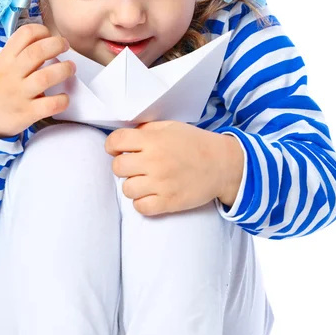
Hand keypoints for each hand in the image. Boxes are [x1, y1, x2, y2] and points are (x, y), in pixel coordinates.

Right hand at [0, 24, 75, 137]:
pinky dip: (62, 100)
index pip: (24, 34)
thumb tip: (47, 43)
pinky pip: (49, 105)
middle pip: (37, 52)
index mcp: (5, 59)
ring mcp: (18, 94)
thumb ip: (18, 54)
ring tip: (70, 68)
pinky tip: (64, 98)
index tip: (49, 36)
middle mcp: (11, 74)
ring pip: (46, 77)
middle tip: (65, 47)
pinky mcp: (25, 114)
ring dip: (64, 70)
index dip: (41, 30)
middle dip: (57, 45)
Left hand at [105, 120, 239, 215]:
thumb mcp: (170, 127)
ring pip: (126, 189)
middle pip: (117, 167)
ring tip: (145, 180)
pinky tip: (151, 194)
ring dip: (133, 185)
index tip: (118, 149)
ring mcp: (161, 183)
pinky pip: (140, 207)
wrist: (222, 165)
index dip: (113, 145)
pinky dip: (142, 202)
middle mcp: (154, 161)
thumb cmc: (195, 143)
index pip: (116, 141)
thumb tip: (124, 139)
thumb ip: (146, 130)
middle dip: (123, 165)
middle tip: (135, 165)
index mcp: (153, 140)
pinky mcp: (168, 202)